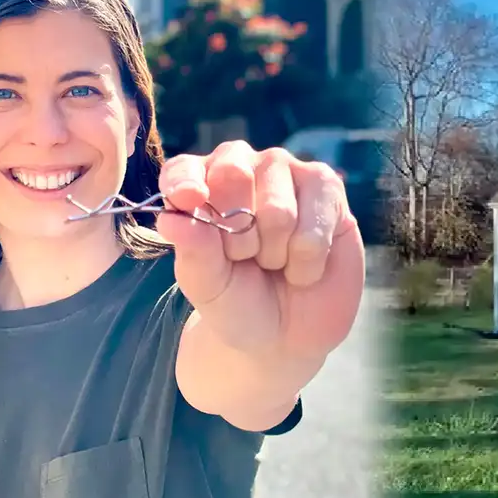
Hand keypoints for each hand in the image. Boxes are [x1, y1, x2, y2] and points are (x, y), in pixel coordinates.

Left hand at [155, 141, 364, 354]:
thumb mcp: (208, 288)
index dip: (184, 184)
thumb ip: (193, 253)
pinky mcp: (326, 186)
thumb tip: (171, 218)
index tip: (188, 201)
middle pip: (233, 176)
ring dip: (275, 253)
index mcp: (198, 184)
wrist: (287, 331)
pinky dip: (306, 261)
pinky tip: (303, 262)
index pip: (183, 170)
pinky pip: (314, 228)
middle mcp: (241, 165)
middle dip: (238, 235)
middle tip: (245, 258)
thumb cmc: (237, 302)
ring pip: (278, 211)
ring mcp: (286, 170)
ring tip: (276, 261)